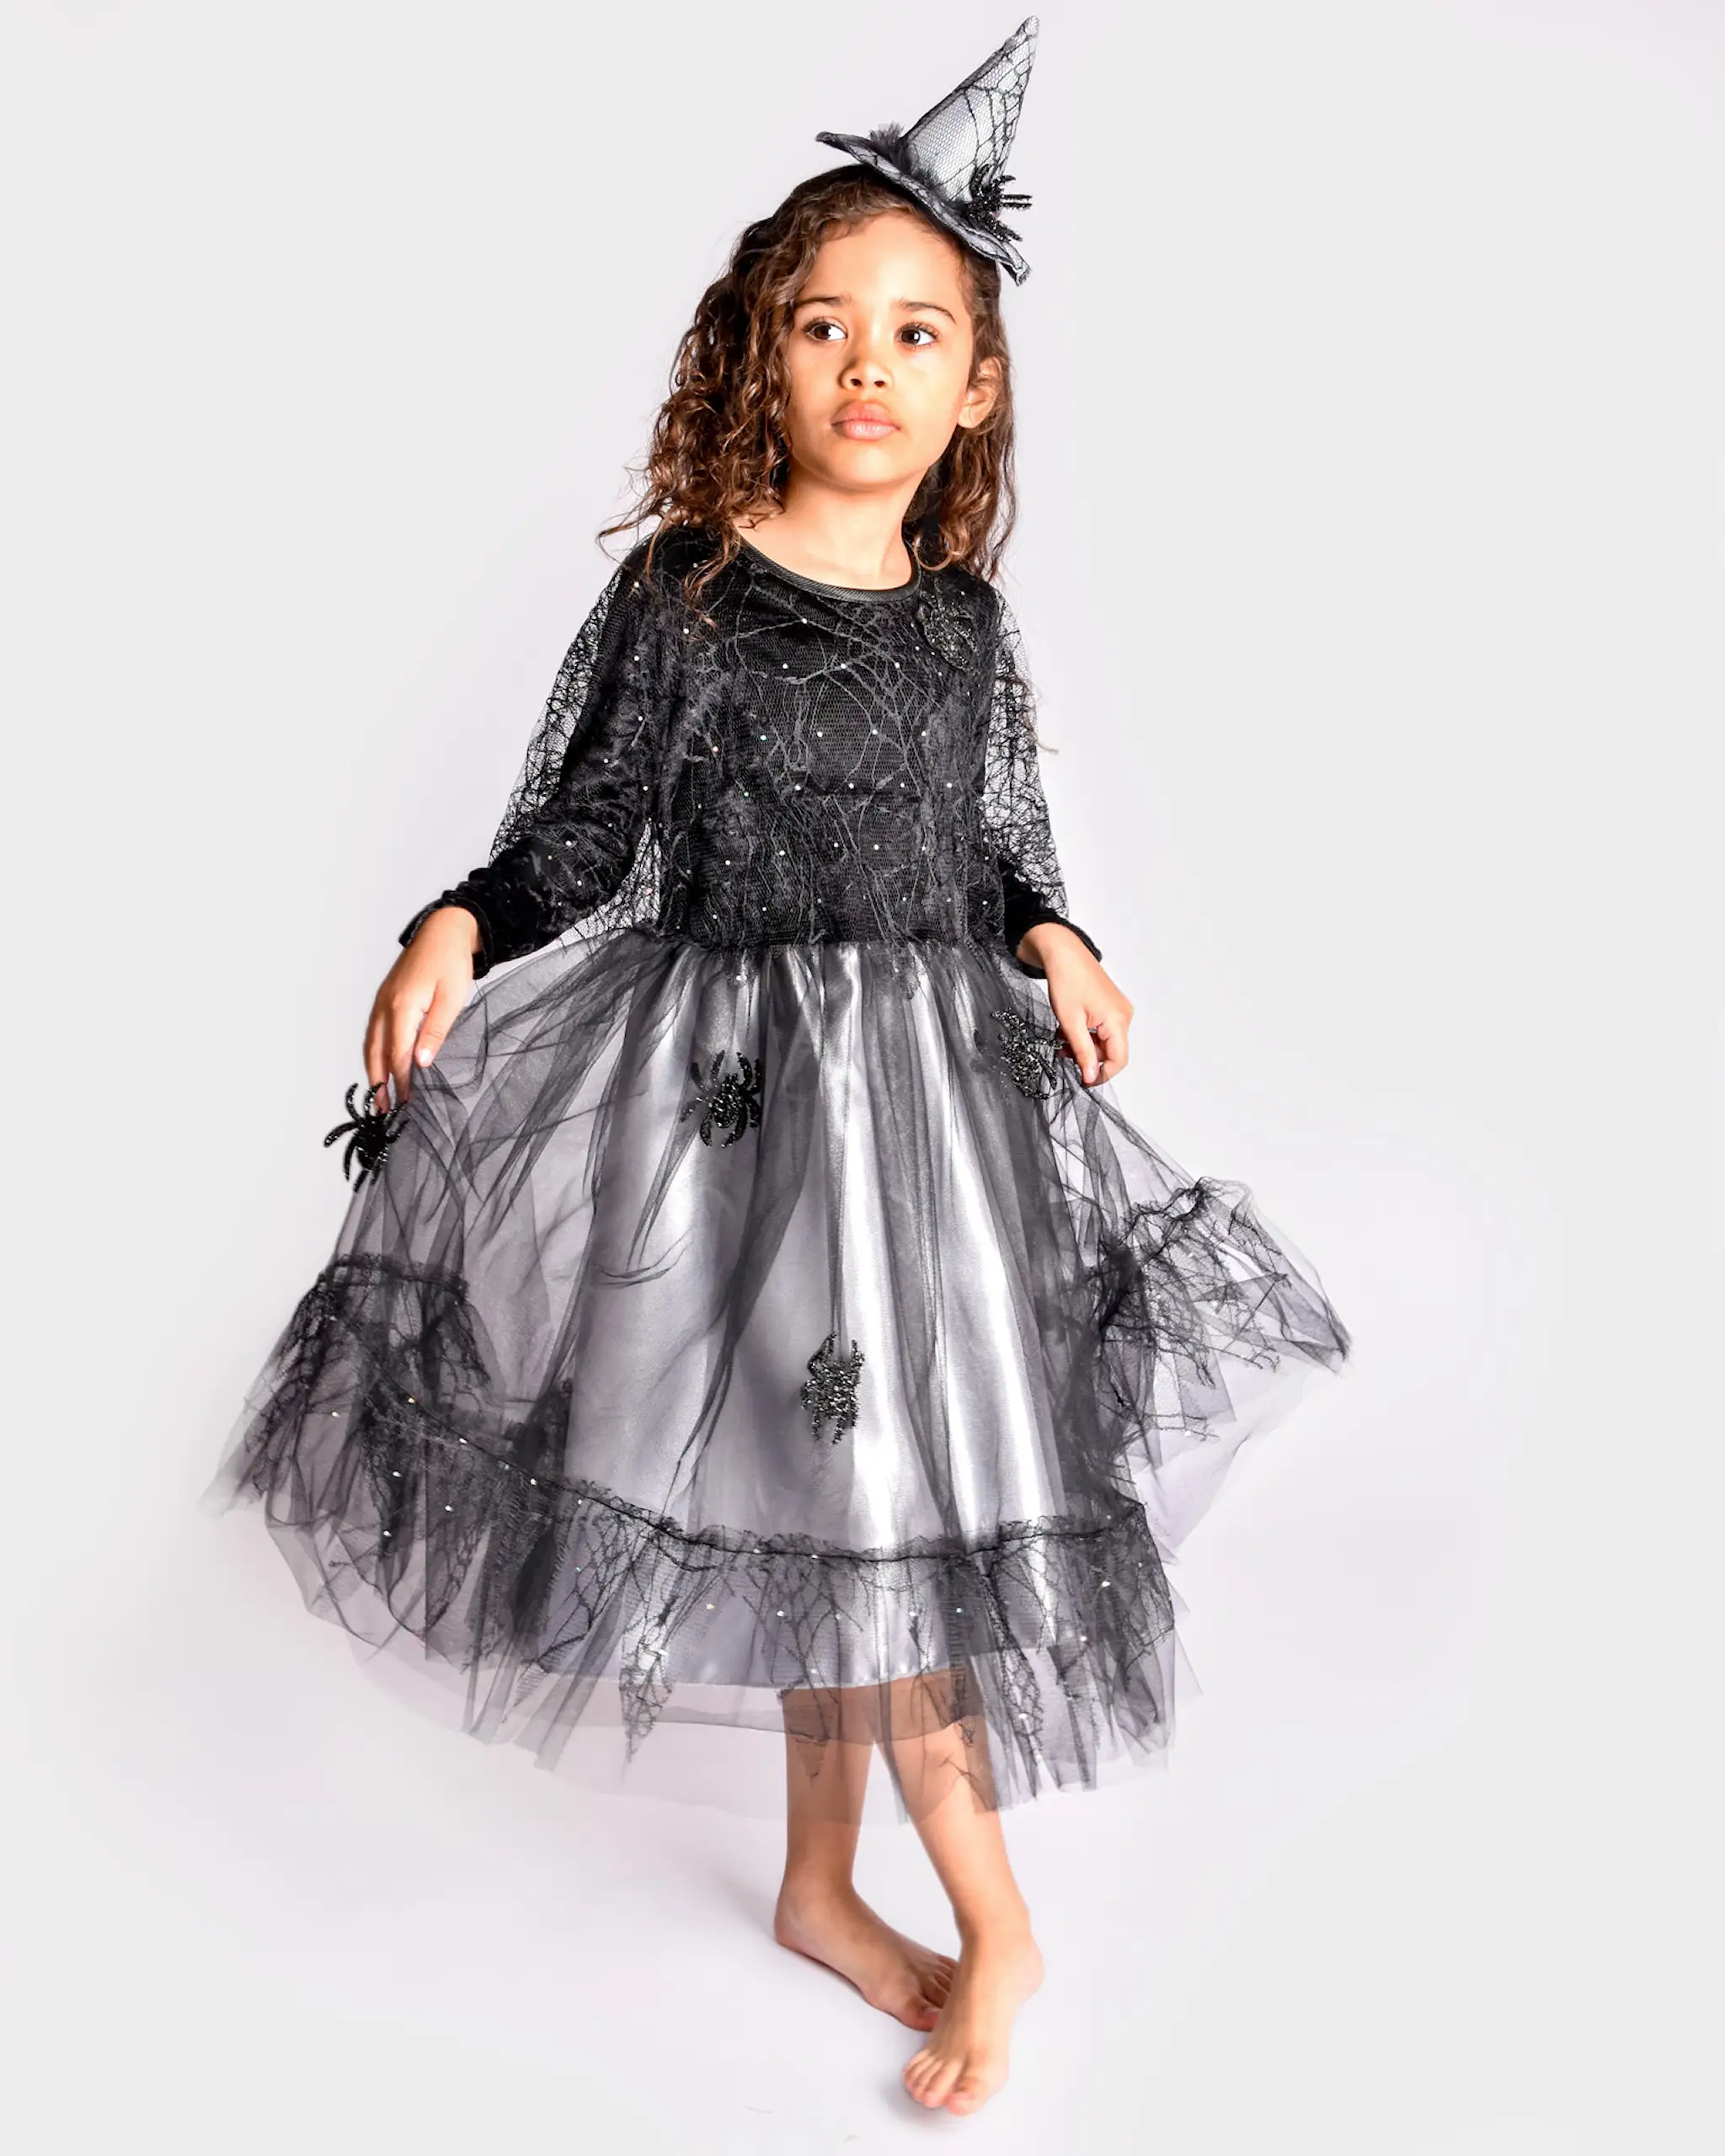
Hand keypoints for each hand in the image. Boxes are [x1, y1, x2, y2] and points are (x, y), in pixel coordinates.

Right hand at [363, 906, 479, 1108]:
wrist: (443, 930)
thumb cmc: (452, 963)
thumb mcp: (452, 998)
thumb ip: (435, 1031)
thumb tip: (420, 1062)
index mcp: (402, 1007)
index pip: (399, 1054)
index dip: (401, 1081)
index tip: (405, 1104)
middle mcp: (385, 1005)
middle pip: (376, 1052)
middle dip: (379, 1082)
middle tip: (382, 1109)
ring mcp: (382, 1001)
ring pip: (371, 1043)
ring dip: (373, 1070)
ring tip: (378, 1095)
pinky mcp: (385, 998)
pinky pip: (373, 1031)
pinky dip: (374, 1052)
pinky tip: (380, 1064)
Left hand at [1017, 923, 1132, 1085]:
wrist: (1063, 953)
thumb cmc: (1067, 980)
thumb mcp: (1070, 1024)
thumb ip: (1083, 1053)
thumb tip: (1091, 1077)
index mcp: (1117, 1020)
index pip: (1118, 1060)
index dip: (1101, 1074)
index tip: (1082, 1079)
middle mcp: (1124, 1015)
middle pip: (1111, 1051)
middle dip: (1088, 1057)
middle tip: (1063, 1052)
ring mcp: (1119, 1009)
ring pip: (1105, 1041)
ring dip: (1085, 1045)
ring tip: (1062, 1038)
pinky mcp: (1111, 1005)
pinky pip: (1103, 1029)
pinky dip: (1087, 1034)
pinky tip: (1070, 1028)